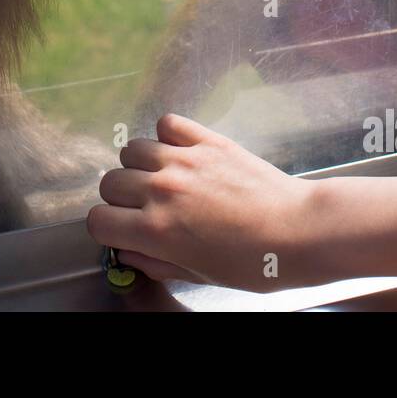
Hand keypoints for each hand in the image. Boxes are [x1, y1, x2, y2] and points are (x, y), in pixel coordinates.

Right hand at [87, 114, 320, 291]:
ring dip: (139, 166)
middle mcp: (161, 191)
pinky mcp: (207, 141)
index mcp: (155, 230)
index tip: (122, 230)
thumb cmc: (253, 262)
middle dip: (120, 198)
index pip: (98, 220)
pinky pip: (167, 123)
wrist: (298, 231)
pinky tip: (180, 152)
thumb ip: (154, 261)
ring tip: (162, 178)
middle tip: (144, 207)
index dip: (107, 228)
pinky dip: (166, 135)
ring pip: (132, 150)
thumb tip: (128, 251)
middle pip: (110, 182)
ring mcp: (183, 161)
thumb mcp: (197, 273)